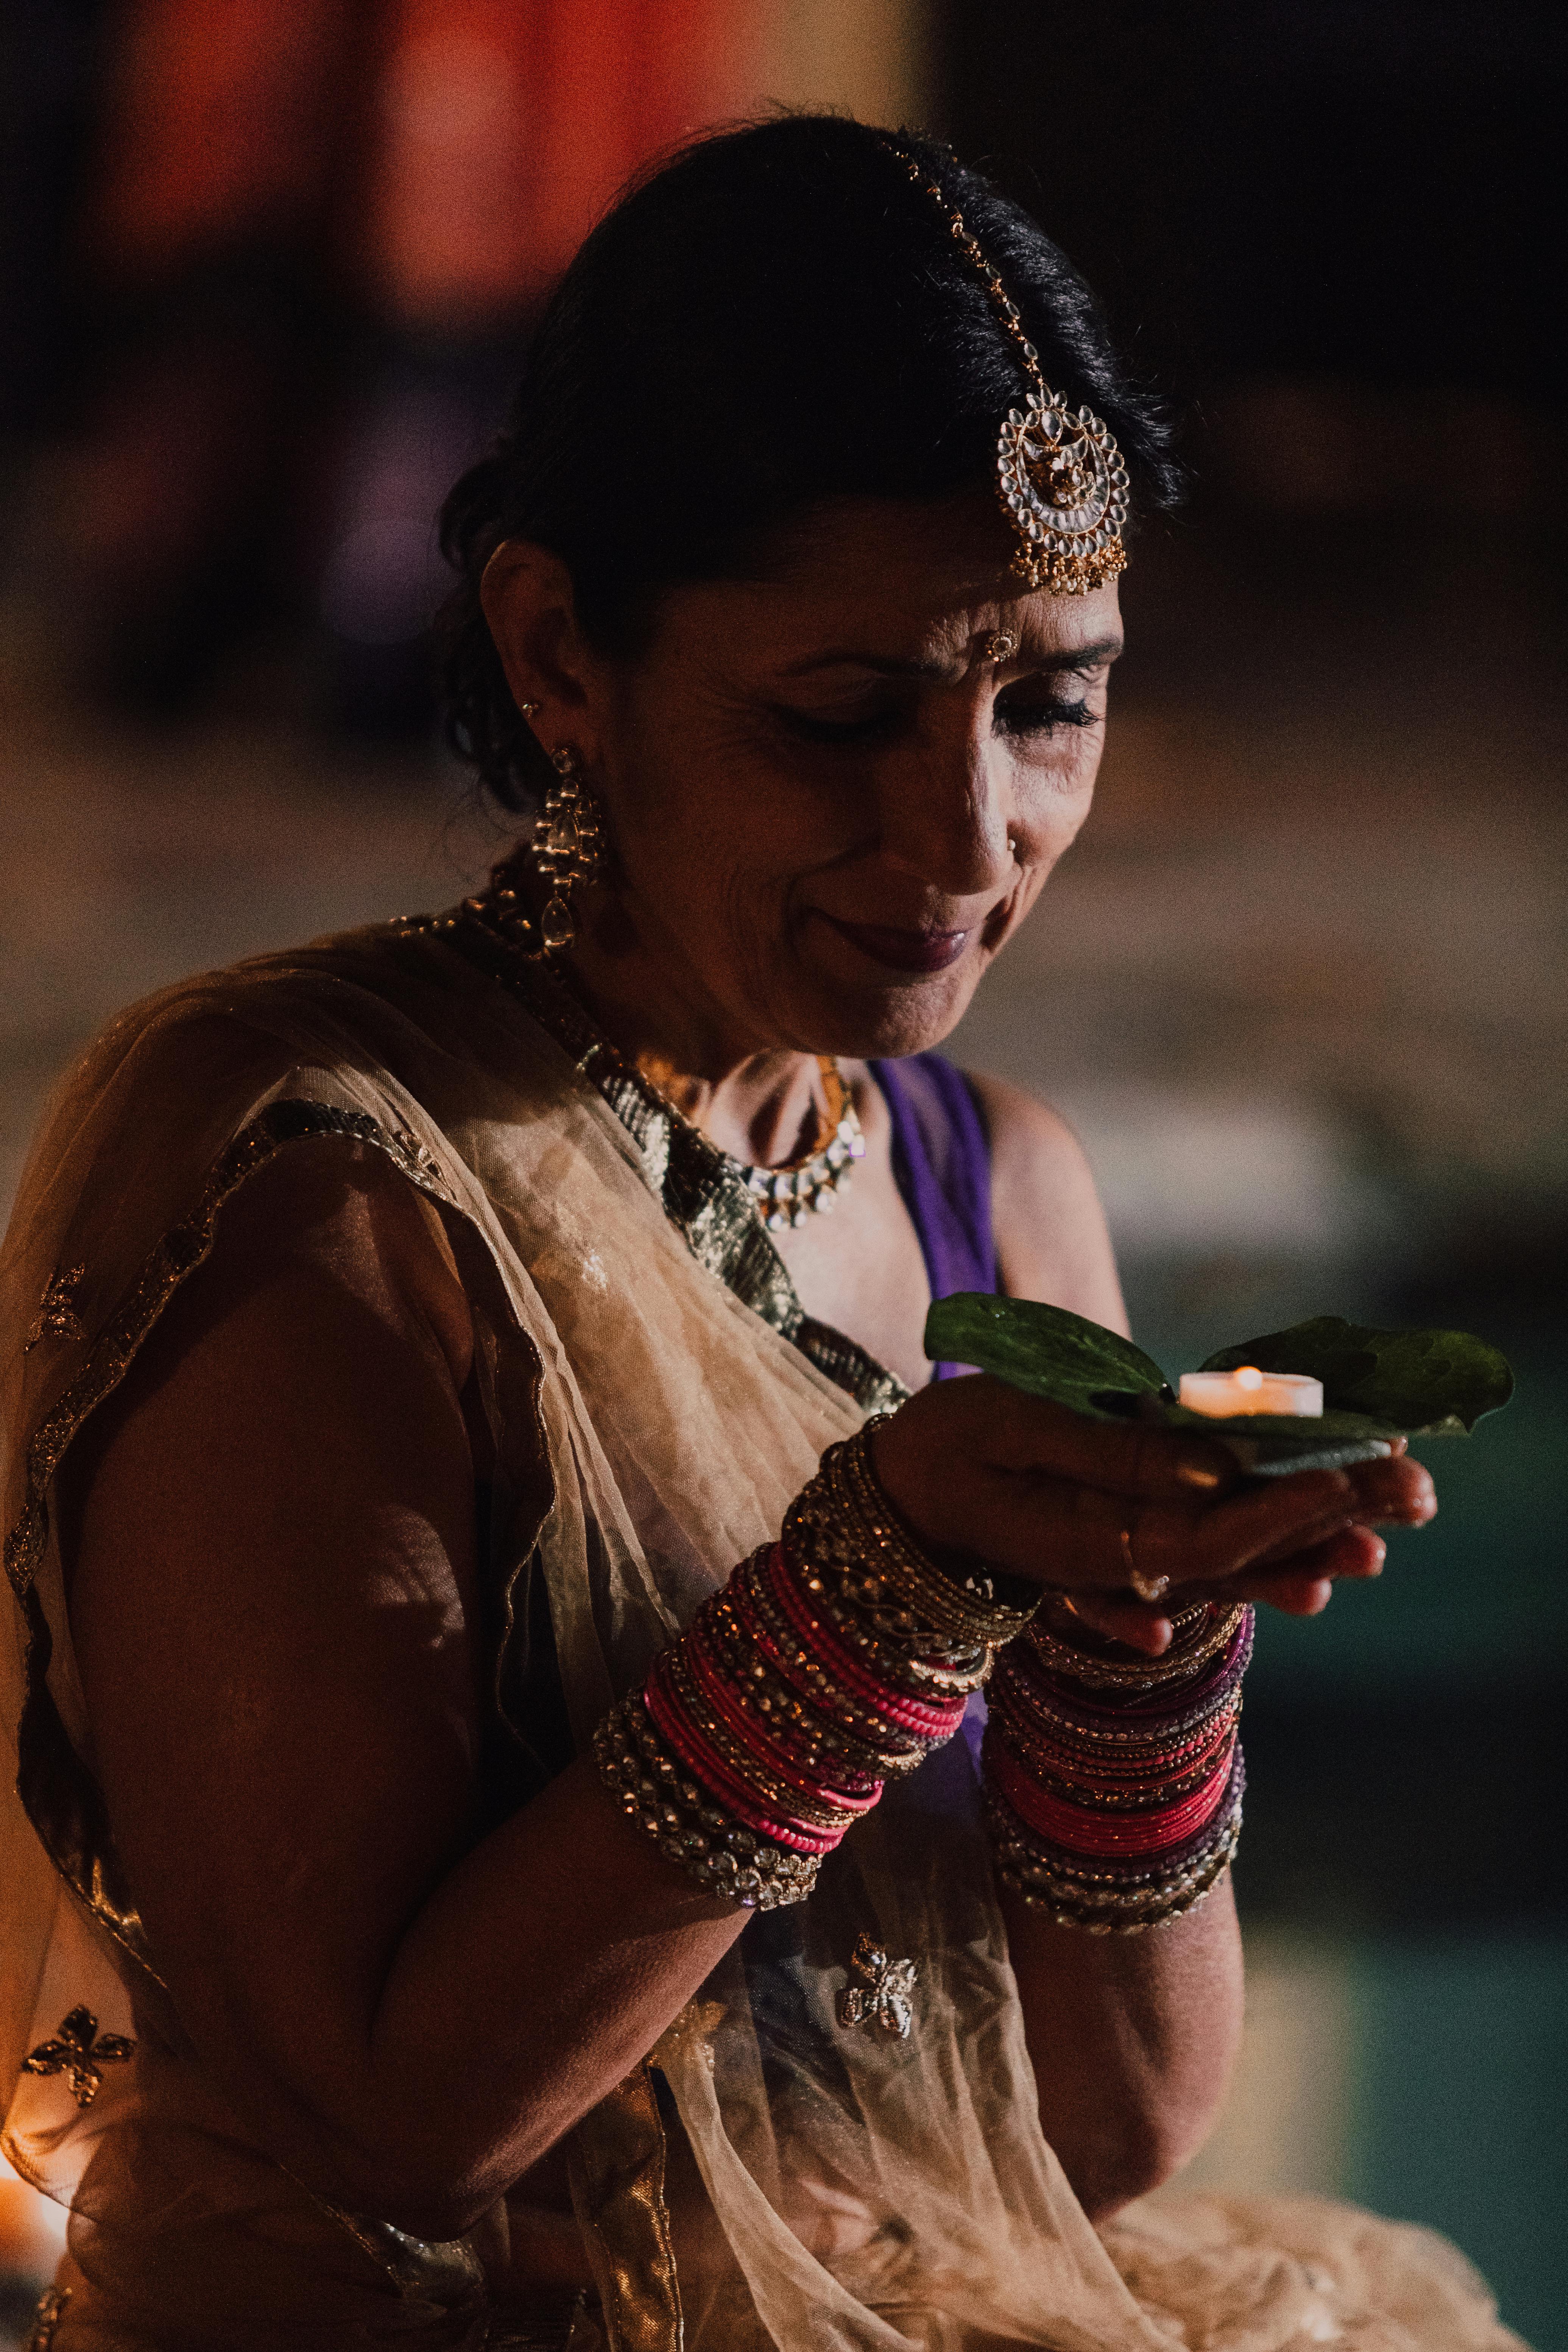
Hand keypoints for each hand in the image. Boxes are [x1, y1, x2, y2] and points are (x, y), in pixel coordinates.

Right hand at [870, 1375, 1434, 1655]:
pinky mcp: (1116, 1546)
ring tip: (1383, 1545)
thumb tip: (1211, 1470)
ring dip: (1308, 1548)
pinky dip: (1254, 1562)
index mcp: (1095, 1537)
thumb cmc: (942, 1446)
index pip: (1213, 1528)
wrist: (891, 1498)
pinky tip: (1312, 1582)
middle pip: (1241, 1550)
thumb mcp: (1013, 1427)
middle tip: (1414, 1500)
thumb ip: (1109, 1452)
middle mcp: (1119, 1563)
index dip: (1288, 1504)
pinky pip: (1197, 1562)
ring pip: (1231, 1562)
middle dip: (1327, 1524)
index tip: (1355, 1474)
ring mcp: (1119, 1562)